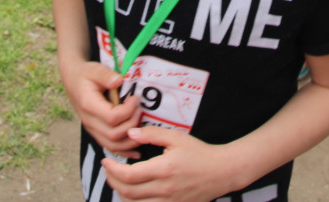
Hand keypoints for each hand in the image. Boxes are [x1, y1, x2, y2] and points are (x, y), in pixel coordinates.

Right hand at [62, 61, 142, 157]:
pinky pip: (110, 147)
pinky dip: (125, 150)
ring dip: (131, 140)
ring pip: (113, 145)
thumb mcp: (95, 69)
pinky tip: (137, 150)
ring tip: (142, 126)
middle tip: (140, 109)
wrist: (73, 81)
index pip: (111, 117)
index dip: (128, 111)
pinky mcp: (96, 132)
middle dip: (132, 124)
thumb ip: (106, 75)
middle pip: (114, 135)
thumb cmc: (86, 74)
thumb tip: (119, 81)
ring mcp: (92, 129)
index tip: (136, 98)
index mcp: (88, 105)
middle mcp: (89, 121)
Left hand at [103, 127, 239, 201]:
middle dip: (112, 181)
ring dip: (121, 193)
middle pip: (127, 192)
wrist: (222, 171)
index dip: (112, 169)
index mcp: (164, 169)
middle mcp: (165, 188)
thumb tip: (130, 134)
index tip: (106, 161)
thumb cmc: (200, 152)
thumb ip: (152, 135)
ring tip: (117, 180)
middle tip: (108, 170)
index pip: (129, 175)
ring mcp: (169, 201)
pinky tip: (132, 192)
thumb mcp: (177, 137)